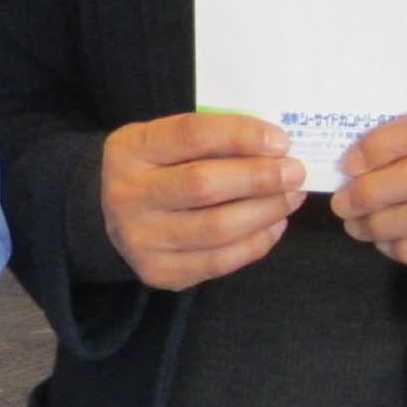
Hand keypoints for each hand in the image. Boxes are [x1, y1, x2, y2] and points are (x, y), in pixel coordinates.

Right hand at [102, 112, 306, 289]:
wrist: (110, 216)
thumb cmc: (153, 170)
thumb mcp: (166, 142)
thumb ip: (210, 140)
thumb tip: (274, 146)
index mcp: (129, 150)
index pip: (189, 135)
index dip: (240, 136)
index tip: (281, 141)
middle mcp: (128, 195)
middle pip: (203, 185)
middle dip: (259, 178)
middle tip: (295, 173)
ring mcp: (141, 238)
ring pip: (216, 228)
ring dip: (265, 211)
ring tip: (291, 197)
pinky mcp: (159, 271)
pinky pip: (219, 261)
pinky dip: (256, 242)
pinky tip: (274, 225)